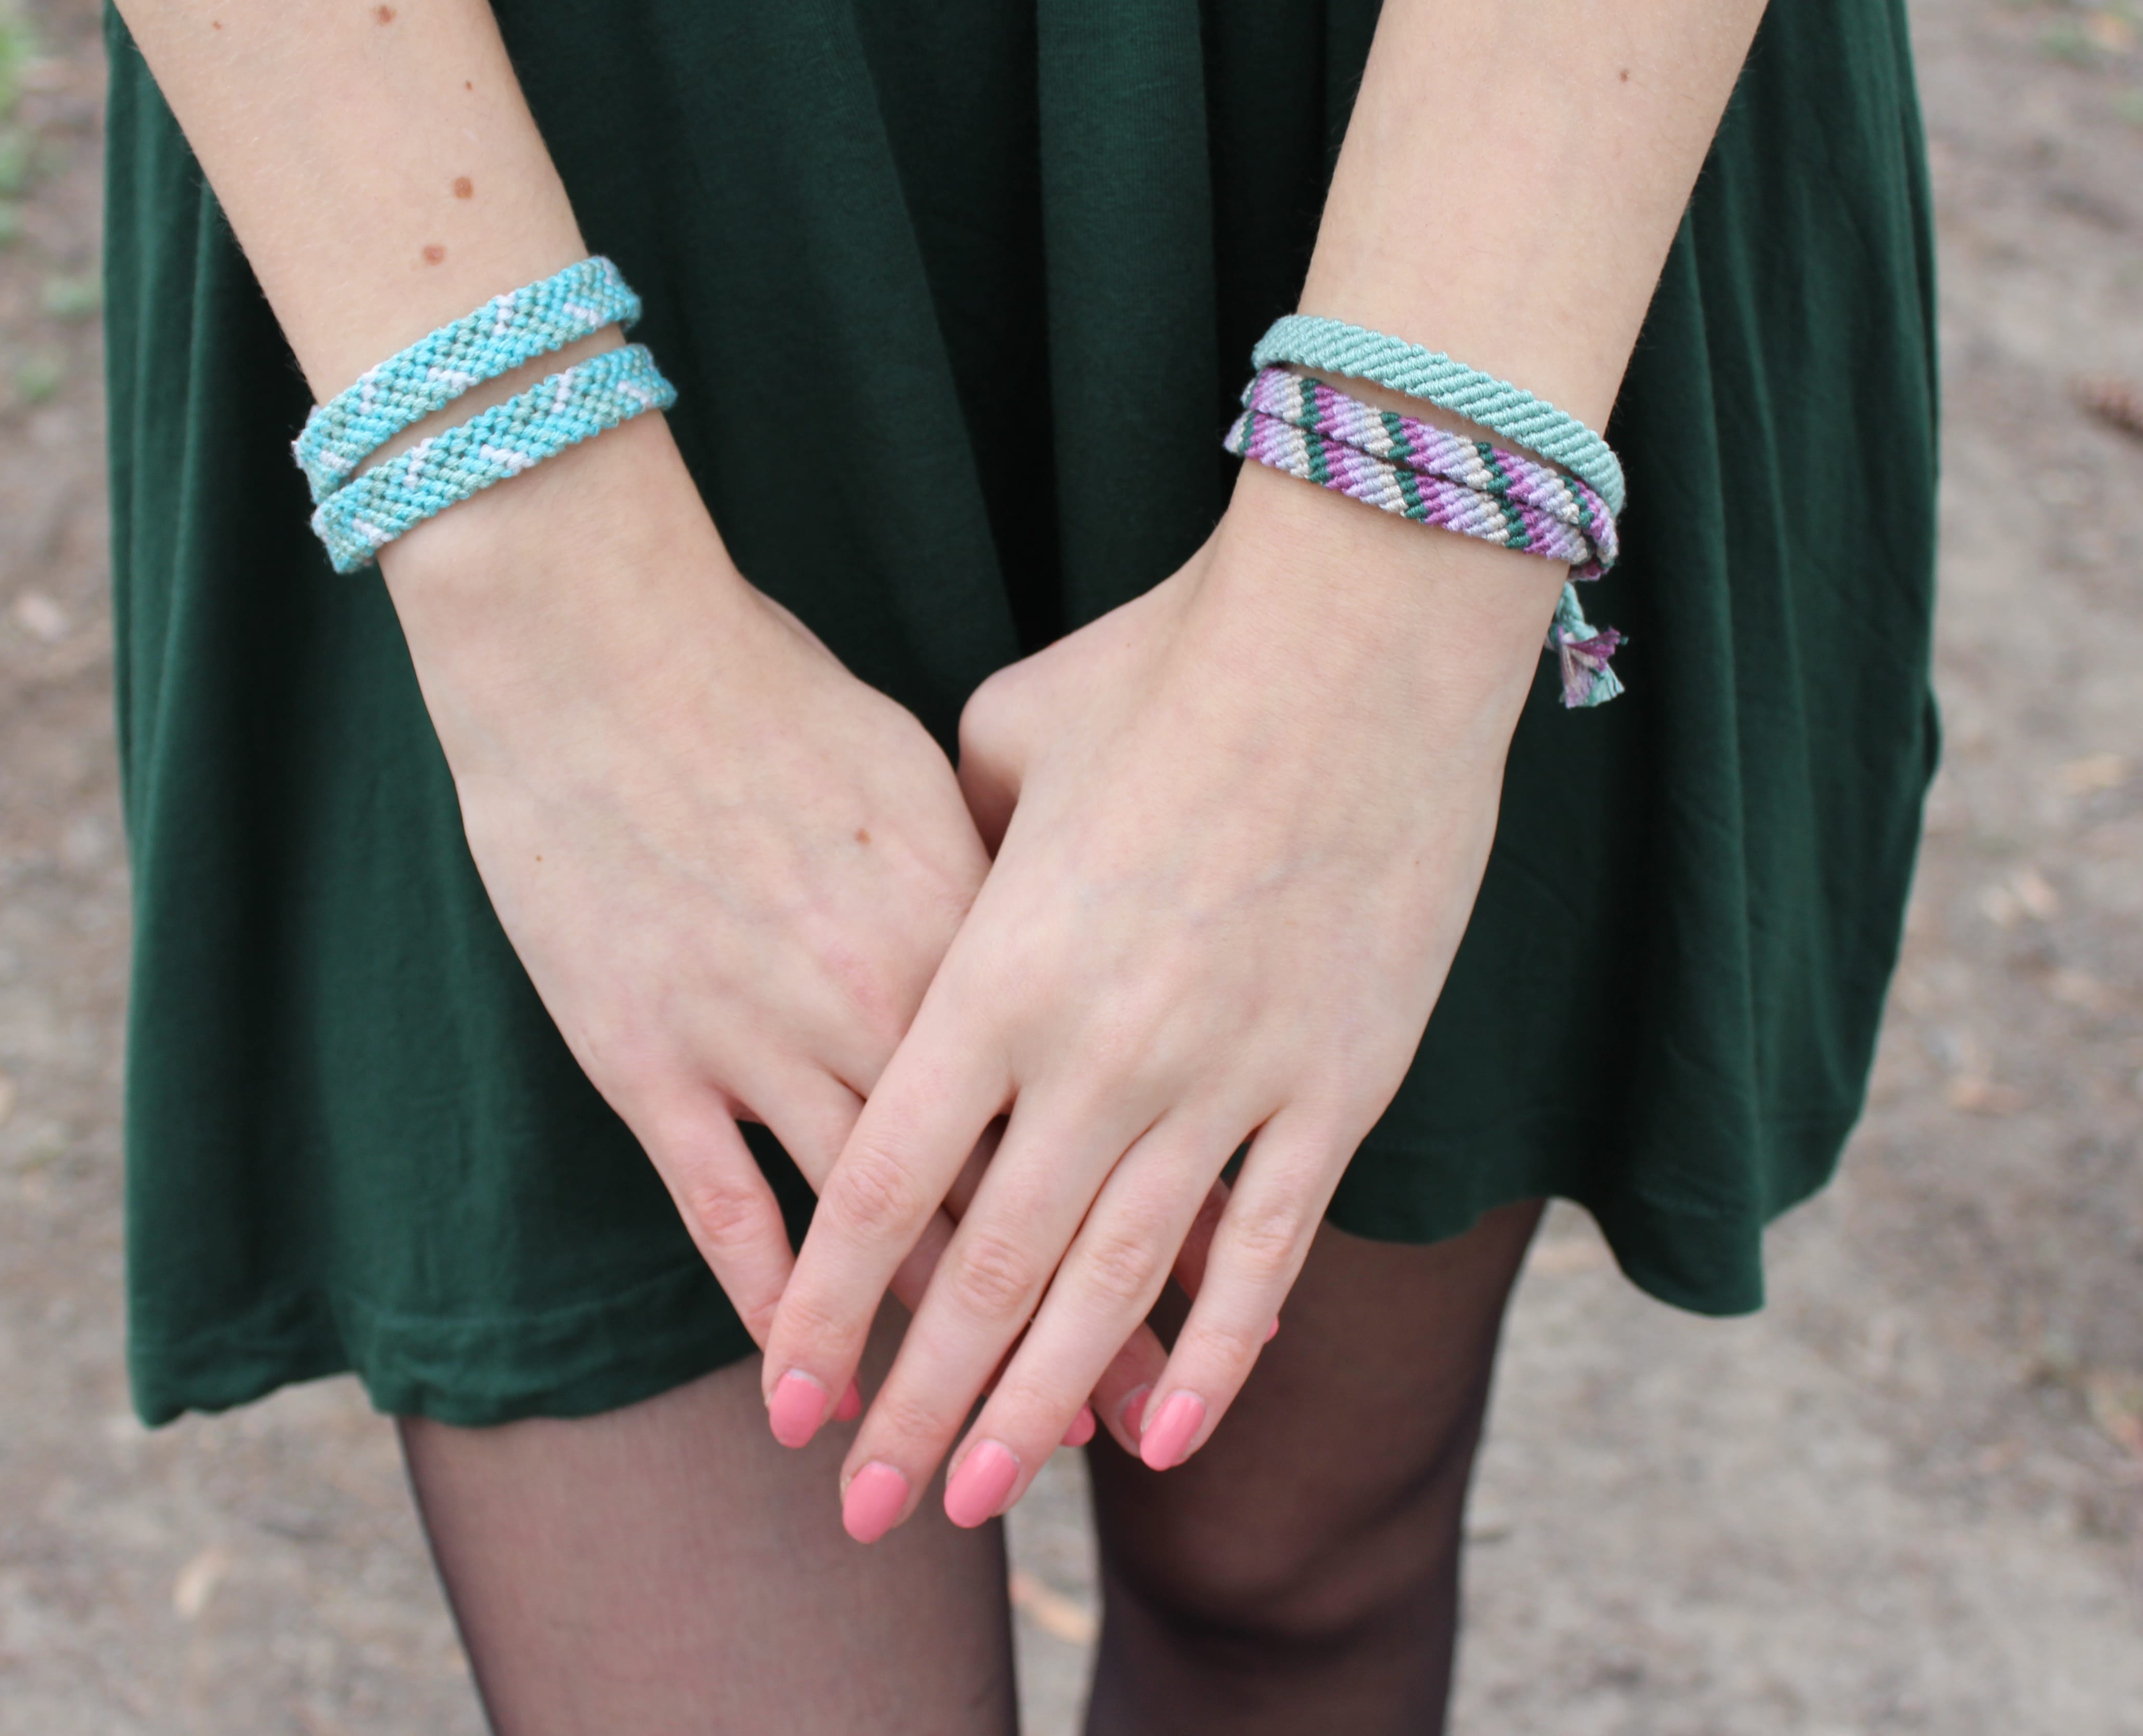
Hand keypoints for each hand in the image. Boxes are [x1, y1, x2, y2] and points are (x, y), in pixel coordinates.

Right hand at [379, 418, 1175, 1440]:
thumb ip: (995, 879)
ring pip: (875, 1241)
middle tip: (1104, 1438)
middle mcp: (884, 1006)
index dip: (1138, 1229)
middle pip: (999, 1204)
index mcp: (971, 932)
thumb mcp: (922, 775)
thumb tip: (1055, 941)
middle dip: (1057, 1337)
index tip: (1190, 1316)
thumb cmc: (769, 692)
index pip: (1077, 1116)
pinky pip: (729, 1217)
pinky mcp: (650, 1060)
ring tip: (965, 1465)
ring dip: (922, 1365)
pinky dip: (777, 1316)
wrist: (598, 646)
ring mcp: (761, 1040)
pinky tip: (808, 1395)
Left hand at [758, 462, 1565, 1539]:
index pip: (884, 1183)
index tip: (790, 1402)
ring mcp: (1229, 1075)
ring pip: (1119, 1287)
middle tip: (873, 1518)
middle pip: (989, 1269)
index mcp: (997, 972)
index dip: (831, 1307)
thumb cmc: (1166, 667)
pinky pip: (1268, 1248)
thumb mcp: (1004, 747)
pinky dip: (1222, 1351)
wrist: (1358, 630)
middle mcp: (1100, 1051)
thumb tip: (932, 914)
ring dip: (1048, 1407)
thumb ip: (951, 858)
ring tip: (993, 1503)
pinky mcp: (1339, 1078)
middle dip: (922, 1404)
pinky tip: (1174, 1434)